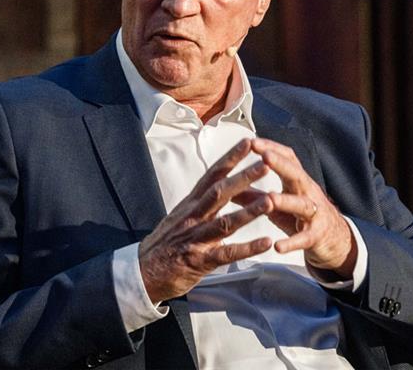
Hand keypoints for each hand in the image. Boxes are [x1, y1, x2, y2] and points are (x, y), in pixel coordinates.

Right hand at [138, 139, 273, 303]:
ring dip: (249, 211)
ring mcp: (196, 239)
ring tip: (270, 201)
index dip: (230, 157)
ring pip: (225, 222)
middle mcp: (194, 217)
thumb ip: (202, 201)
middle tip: (265, 163)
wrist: (142, 271)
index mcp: (191, 203)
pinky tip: (266, 242)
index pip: (212, 175)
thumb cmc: (166, 242)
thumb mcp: (181, 214)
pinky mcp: (200, 261)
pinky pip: (227, 254)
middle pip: (220, 192)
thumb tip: (221, 182)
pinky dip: (247, 248)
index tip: (248, 142)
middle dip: (243, 177)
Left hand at [237, 138, 356, 278]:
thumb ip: (253, 195)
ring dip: (286, 201)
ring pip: (302, 205)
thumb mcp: (277, 203)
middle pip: (297, 174)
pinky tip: (278, 247)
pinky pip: (305, 239)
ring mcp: (314, 214)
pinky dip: (292, 242)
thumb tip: (226, 186)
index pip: (287, 158)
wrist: (334, 239)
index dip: (271, 148)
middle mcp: (308, 193)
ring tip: (270, 198)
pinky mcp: (316, 236)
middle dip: (281, 164)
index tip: (252, 141)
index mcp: (297, 181)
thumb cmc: (299, 216)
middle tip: (264, 156)